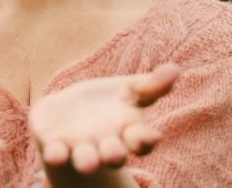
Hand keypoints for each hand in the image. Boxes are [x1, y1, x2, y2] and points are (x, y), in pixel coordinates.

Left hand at [28, 64, 179, 174]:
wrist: (67, 114)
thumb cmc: (105, 104)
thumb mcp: (128, 90)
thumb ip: (151, 85)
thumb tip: (176, 69)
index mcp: (127, 133)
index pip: (140, 141)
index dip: (145, 140)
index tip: (151, 135)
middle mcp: (105, 145)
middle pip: (114, 154)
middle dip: (114, 155)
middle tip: (114, 154)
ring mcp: (80, 148)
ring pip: (85, 159)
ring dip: (86, 161)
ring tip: (86, 163)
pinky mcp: (55, 146)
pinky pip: (56, 153)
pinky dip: (55, 154)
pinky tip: (54, 153)